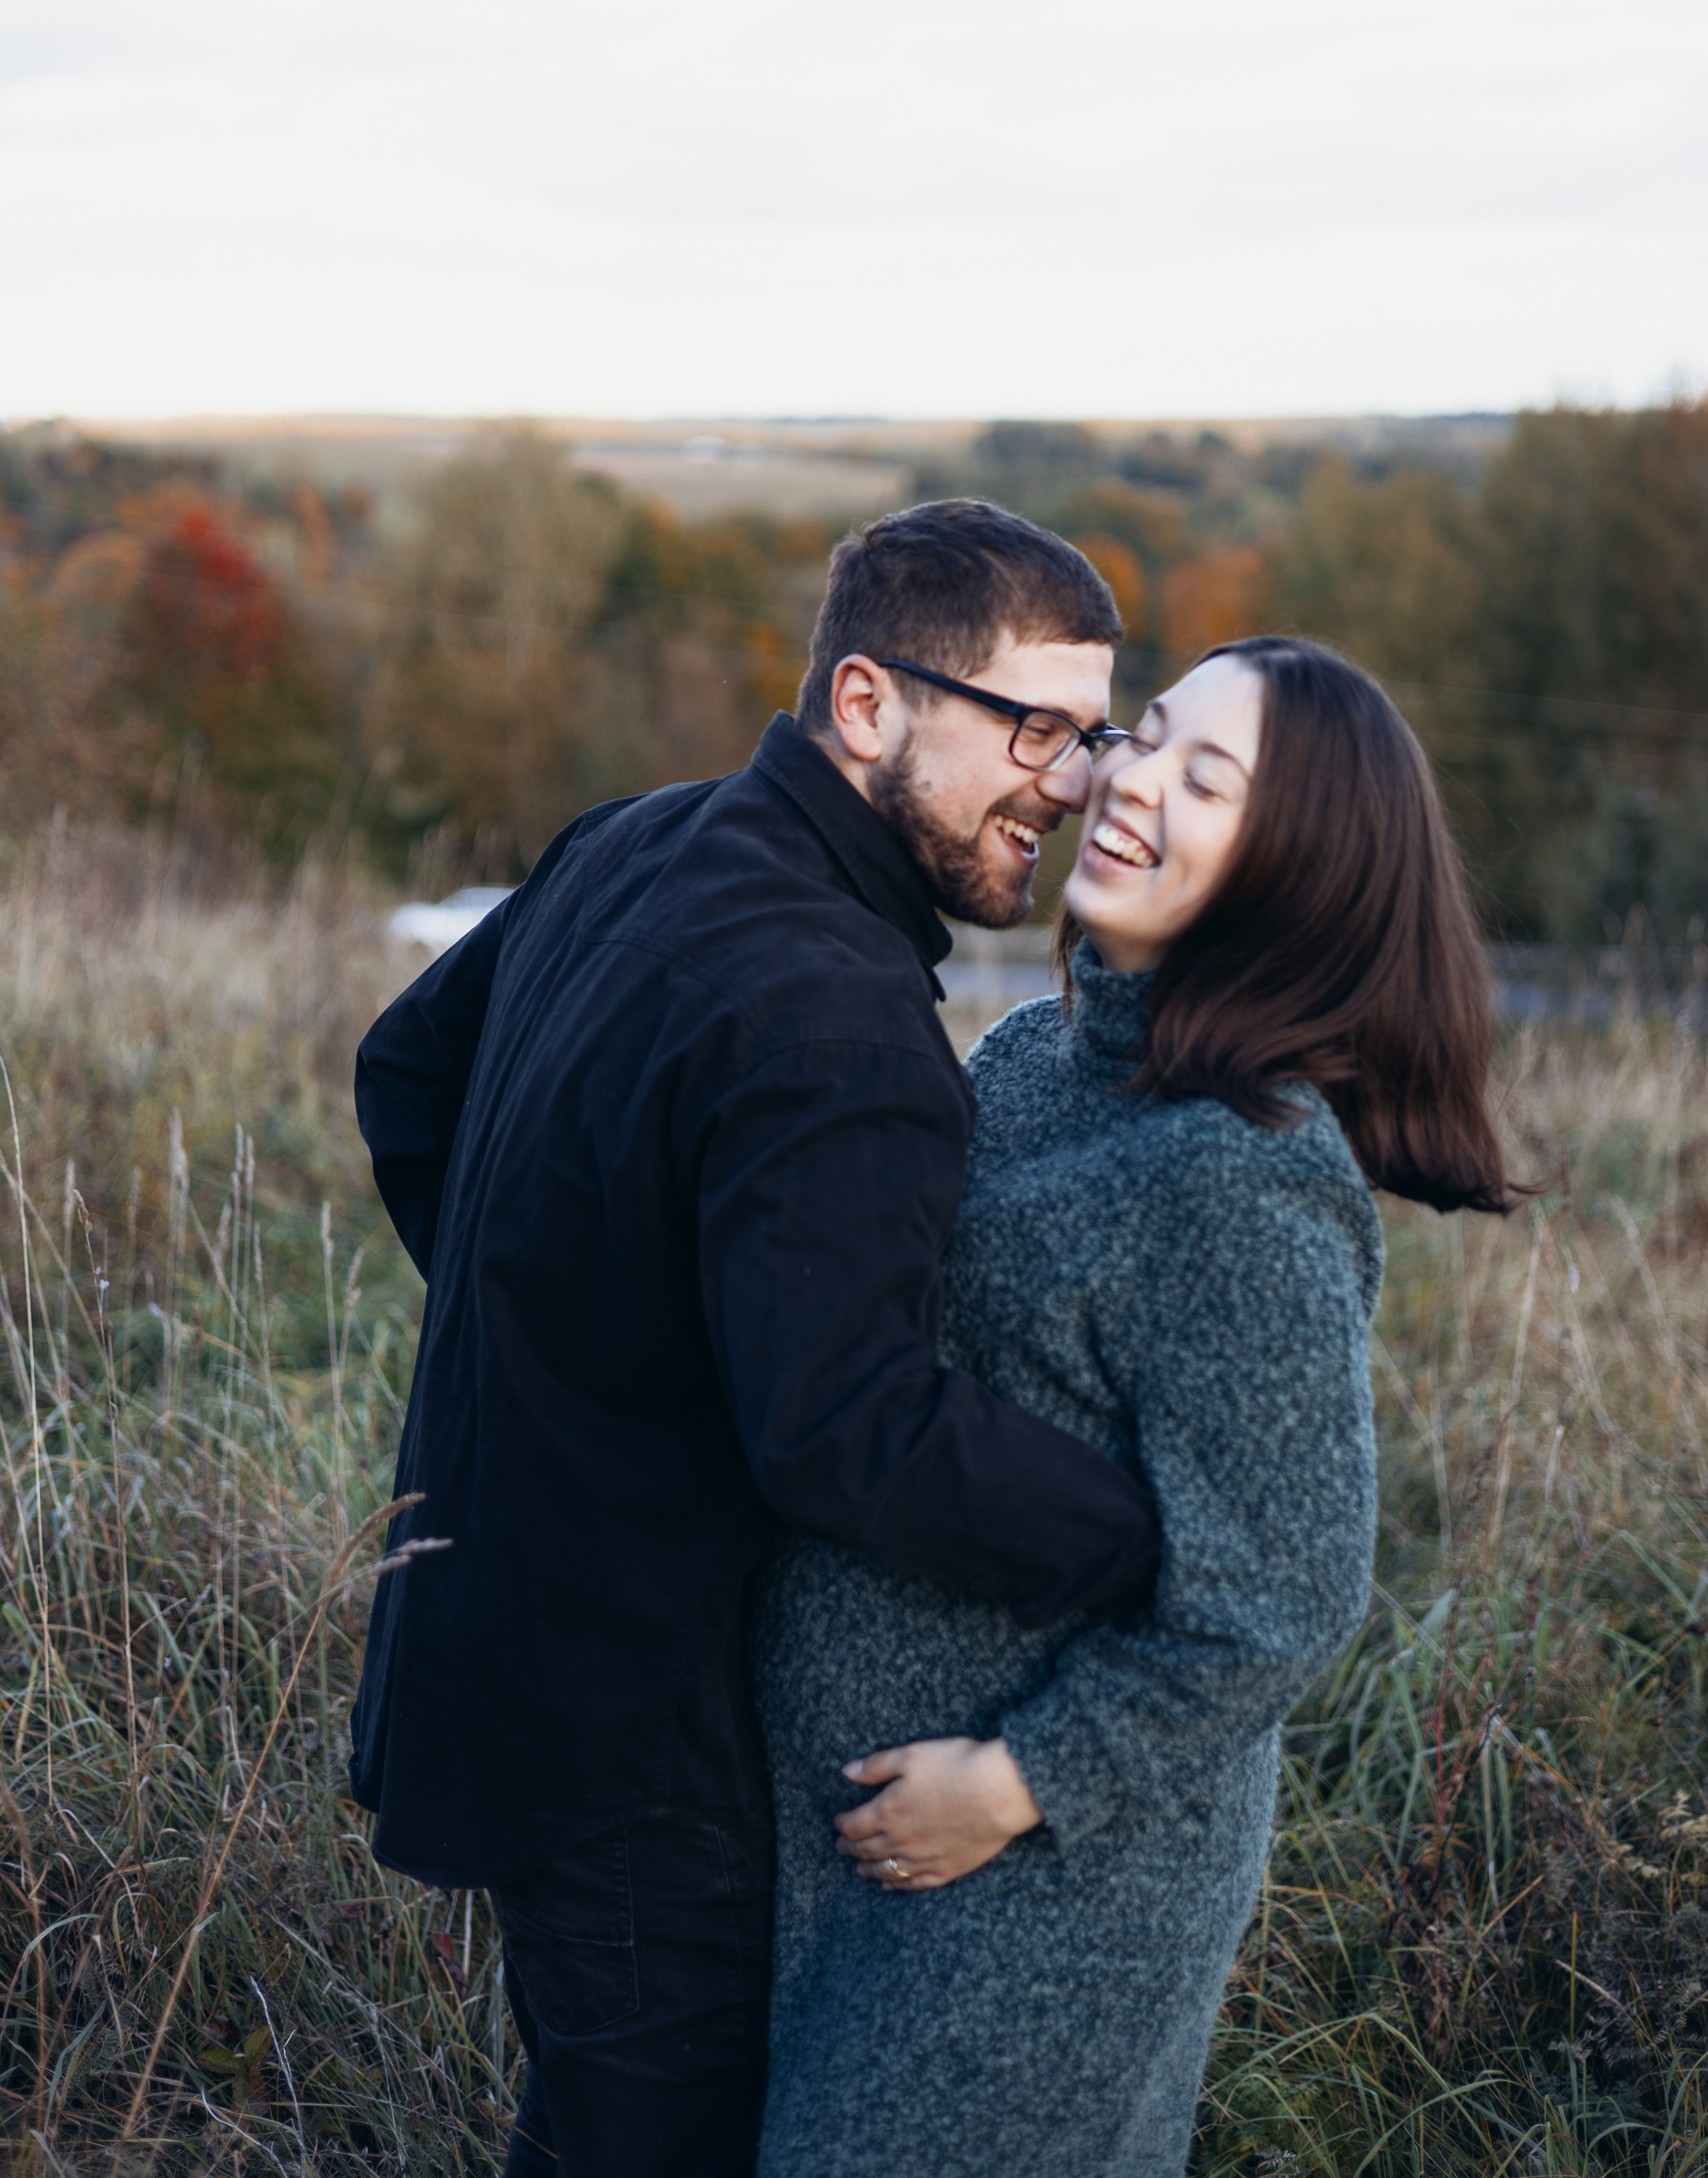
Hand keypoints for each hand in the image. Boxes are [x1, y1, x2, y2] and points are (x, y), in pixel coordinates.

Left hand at [834, 1736, 1042, 1890]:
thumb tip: (847, 1772)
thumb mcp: (911, 1755)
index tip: (838, 1823)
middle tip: (842, 1847)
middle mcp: (901, 1841)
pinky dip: (898, 1886)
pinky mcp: (947, 1870)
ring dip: (869, 1869)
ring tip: (860, 1868)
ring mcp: (924, 1859)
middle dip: (851, 1848)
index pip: (854, 1825)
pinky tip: (891, 1886)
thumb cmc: (955, 1767)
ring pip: (887, 1871)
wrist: (998, 1793)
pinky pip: (915, 1884)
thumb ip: (877, 1766)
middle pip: (867, 1850)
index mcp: (888, 1811)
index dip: (842, 1825)